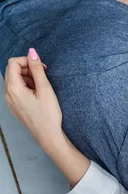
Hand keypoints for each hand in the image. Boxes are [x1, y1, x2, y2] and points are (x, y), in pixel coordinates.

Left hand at [5, 49, 90, 185]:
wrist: (48, 136)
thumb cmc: (49, 115)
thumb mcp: (45, 89)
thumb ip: (37, 69)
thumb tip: (32, 52)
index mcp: (13, 88)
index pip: (13, 63)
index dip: (28, 61)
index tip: (42, 68)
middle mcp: (8, 94)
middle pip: (12, 70)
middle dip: (27, 68)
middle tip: (43, 75)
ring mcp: (10, 101)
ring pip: (15, 80)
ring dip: (28, 78)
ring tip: (42, 87)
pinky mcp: (15, 106)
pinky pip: (17, 90)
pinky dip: (26, 87)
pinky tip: (38, 95)